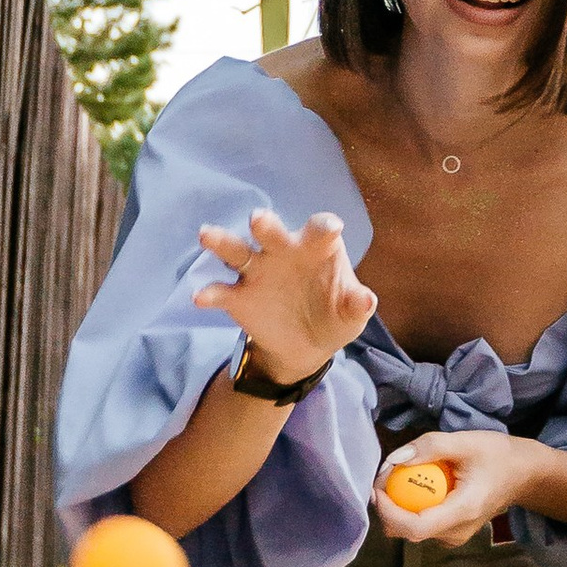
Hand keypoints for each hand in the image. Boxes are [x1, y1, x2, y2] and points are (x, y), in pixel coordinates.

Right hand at [193, 208, 374, 386]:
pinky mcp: (238, 297)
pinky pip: (221, 291)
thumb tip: (366, 300)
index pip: (319, 230)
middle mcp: (282, 251)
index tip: (331, 228)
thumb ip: (356, 305)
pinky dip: (210, 293)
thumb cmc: (335, 316)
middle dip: (266, 225)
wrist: (307, 346)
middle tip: (258, 219)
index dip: (323, 227)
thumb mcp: (351, 315)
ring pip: (237, 251)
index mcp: (316, 247)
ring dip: (222, 242)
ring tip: (206, 234)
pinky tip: (200, 297)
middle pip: (271, 232)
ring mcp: (257, 272)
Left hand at [379, 428, 532, 549]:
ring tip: (398, 478)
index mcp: (462, 512)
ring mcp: (455, 537)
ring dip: (397, 508)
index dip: (388, 511)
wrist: (525, 475)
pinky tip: (414, 487)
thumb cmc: (498, 456)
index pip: (415, 527)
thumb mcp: (466, 442)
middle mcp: (456, 532)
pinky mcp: (452, 533)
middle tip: (383, 477)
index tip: (377, 487)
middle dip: (387, 507)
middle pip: (407, 532)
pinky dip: (410, 508)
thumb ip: (430, 446)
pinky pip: (421, 525)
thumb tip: (394, 459)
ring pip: (411, 531)